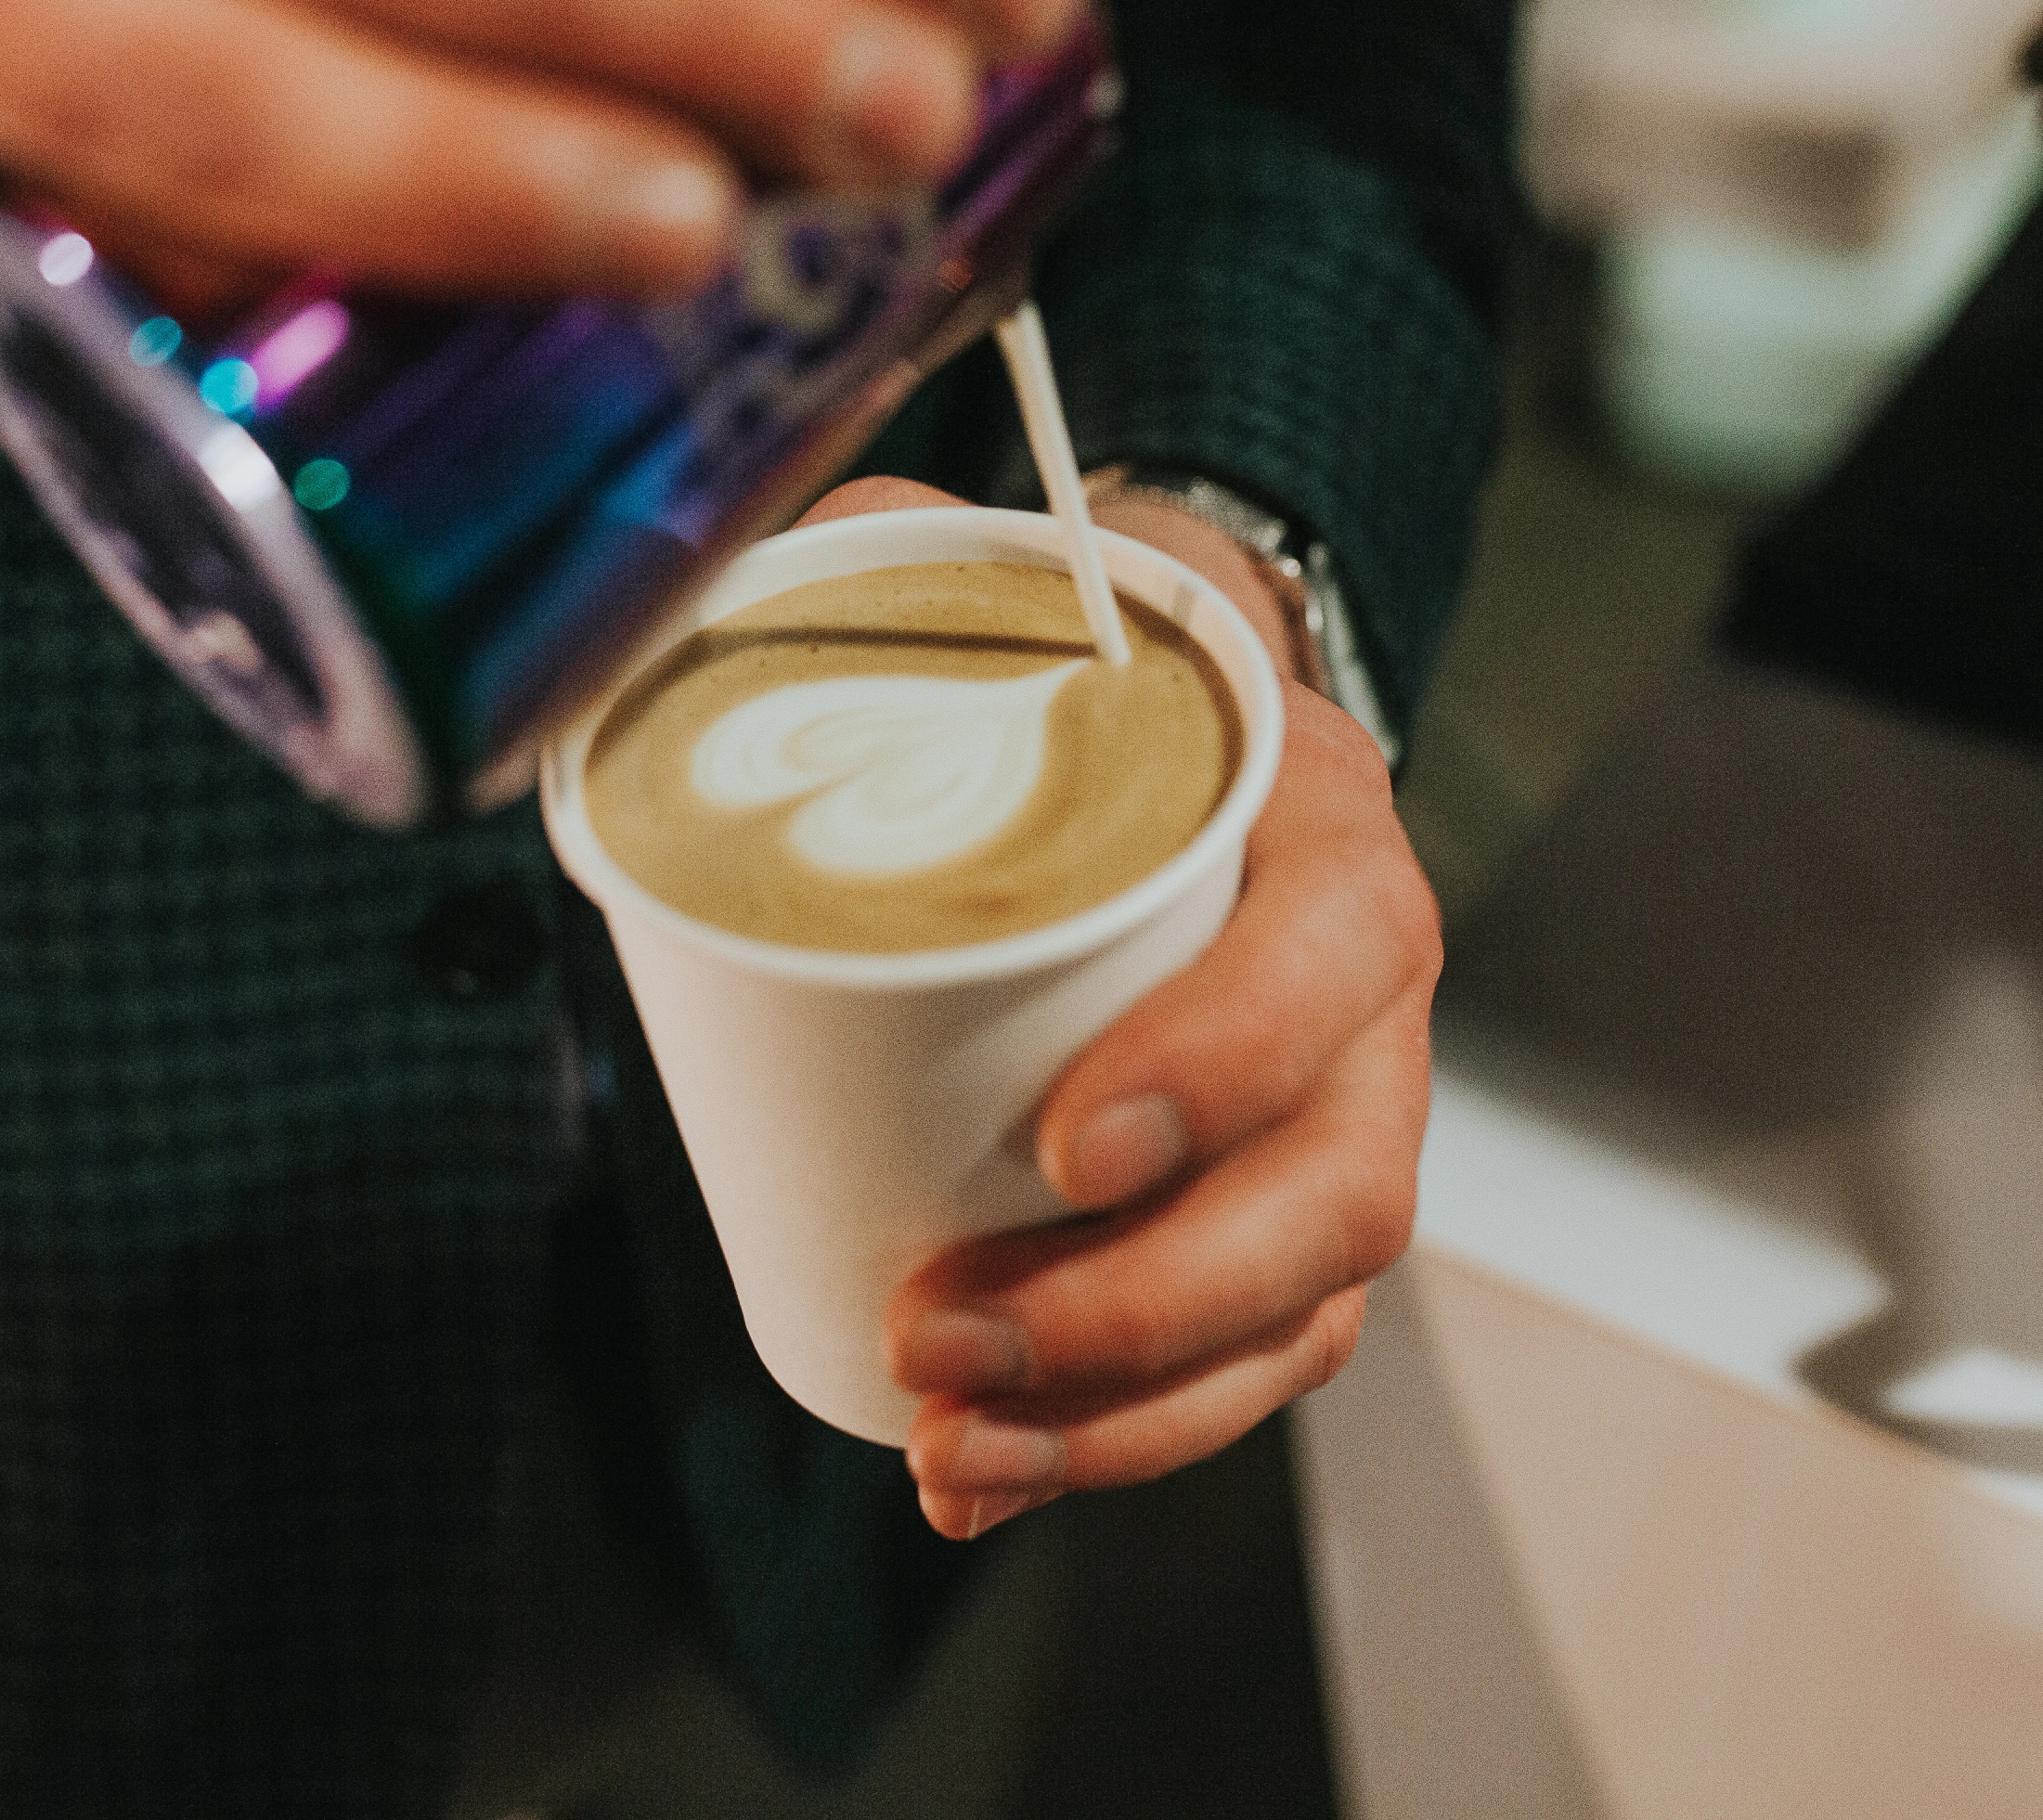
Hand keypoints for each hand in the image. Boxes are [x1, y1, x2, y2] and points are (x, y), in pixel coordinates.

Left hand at [795, 476, 1438, 1539]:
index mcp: (1323, 827)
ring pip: (1302, 1313)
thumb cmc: (1074, 677)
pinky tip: (980, 1472)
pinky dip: (1121, 1442)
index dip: (1221, 1065)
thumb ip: (862, 569)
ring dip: (1126, 1410)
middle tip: (938, 1331)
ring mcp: (1342, 1126)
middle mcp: (1369, 999)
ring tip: (947, 1439)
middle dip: (1141, 1302)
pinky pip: (1249, 1368)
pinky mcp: (1280, 1228)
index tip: (1059, 1146)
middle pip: (1334, 1191)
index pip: (1329, 954)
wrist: (1173, 729)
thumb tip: (672, 608)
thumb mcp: (992, 591)